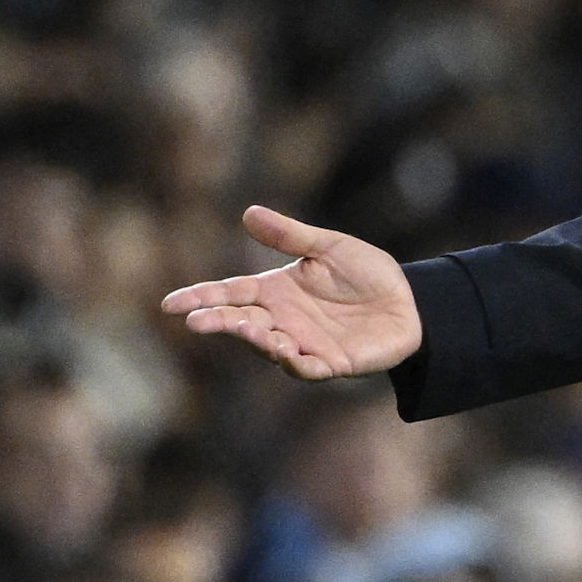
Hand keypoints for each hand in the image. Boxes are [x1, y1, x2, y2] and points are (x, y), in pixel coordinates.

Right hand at [161, 205, 422, 380]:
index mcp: (275, 290)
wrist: (411, 300)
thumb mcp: (329, 247)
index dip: (200, 298)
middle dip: (219, 322)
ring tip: (251, 330)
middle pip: (241, 322)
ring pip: (268, 347)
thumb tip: (249, 213)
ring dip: (256, 341)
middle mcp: (283, 319)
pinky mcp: (332, 363)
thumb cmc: (367, 272)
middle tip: (198, 321)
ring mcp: (305, 343)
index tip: (169, 305)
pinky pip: (307, 368)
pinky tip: (286, 353)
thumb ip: (291, 236)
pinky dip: (295, 363)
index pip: (229, 293)